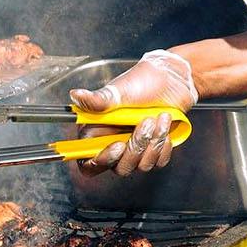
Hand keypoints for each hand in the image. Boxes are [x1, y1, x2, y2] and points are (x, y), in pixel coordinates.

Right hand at [68, 50, 198, 175]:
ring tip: (159, 117)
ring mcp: (135, 149)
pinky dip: (164, 145)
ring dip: (153, 142)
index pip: (89, 162)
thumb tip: (75, 95)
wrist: (171, 79)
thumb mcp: (119, 91)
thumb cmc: (142, 82)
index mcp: (98, 133)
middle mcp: (114, 144)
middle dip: (135, 148)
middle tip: (146, 122)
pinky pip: (159, 162)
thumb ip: (98, 99)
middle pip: (119, 167)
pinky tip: (165, 125)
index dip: (101, 161)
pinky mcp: (154, 150)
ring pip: (142, 165)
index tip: (118, 146)